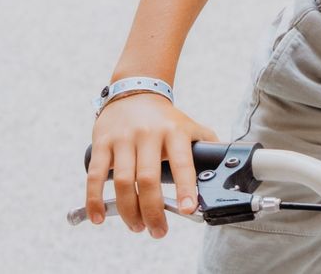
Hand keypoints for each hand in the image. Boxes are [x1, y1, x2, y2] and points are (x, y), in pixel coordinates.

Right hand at [85, 93, 217, 237]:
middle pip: (148, 179)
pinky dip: (95, 200)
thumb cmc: (164, 118)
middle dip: (153, 211)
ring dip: (129, 210)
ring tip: (137, 226)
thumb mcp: (188, 125)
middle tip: (158, 231)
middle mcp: (148, 134)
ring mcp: (123, 138)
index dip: (185, 187)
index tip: (187, 209)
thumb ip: (206, 143)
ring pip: (122, 181)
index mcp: (174, 131)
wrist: (134, 91)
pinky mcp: (102, 142)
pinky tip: (99, 217)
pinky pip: (95, 175)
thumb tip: (225, 165)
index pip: (182, 161)